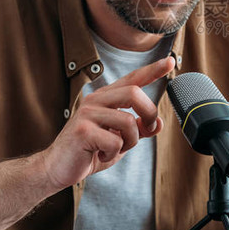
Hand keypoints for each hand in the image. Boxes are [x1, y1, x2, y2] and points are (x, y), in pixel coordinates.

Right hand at [40, 56, 174, 189]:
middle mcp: (95, 100)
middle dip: (148, 114)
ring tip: (115, 149)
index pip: (132, 79)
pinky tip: (100, 154)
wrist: (57, 168)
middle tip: (147, 130)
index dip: (152, 70)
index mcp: (105, 98)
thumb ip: (137, 129)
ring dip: (130, 142)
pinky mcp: (82, 130)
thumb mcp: (119, 140)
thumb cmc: (88, 151)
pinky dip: (114, 153)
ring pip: (128, 121)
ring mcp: (87, 113)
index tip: (171, 61)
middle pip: (134, 93)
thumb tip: (158, 123)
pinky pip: (115, 140)